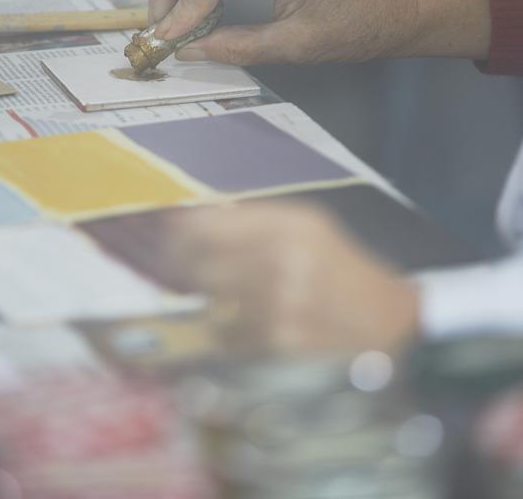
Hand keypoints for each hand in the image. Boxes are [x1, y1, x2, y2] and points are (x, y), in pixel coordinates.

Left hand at [166, 202, 418, 353]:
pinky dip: (232, 334)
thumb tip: (191, 217)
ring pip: (213, 305)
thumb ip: (254, 219)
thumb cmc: (341, 268)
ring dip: (215, 306)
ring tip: (236, 303)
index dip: (180, 233)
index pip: (208, 224)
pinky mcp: (284, 341)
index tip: (170, 238)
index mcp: (291, 223)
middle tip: (191, 274)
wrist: (388, 319)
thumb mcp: (309, 227)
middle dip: (191, 272)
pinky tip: (253, 327)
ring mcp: (284, 302)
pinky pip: (230, 337)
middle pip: (202, 265)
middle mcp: (286, 257)